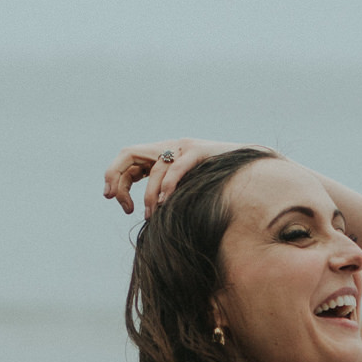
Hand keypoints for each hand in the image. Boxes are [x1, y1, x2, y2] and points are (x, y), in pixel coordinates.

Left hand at [102, 139, 272, 217]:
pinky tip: (164, 204)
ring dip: (149, 195)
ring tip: (150, 216)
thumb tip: (148, 212)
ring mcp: (185, 147)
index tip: (111, 198)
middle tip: (115, 200)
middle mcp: (170, 146)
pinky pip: (177, 168)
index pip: (128, 158)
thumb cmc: (218, 182)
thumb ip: (167, 192)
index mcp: (163, 153)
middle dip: (117, 176)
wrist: (250, 167)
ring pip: (155, 168)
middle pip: (130, 154)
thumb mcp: (186, 187)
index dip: (114, 176)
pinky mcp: (200, 152)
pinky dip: (167, 186)